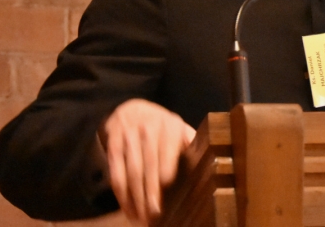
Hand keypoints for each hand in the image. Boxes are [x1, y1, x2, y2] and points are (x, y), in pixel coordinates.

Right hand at [100, 99, 195, 224]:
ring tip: (141, 218)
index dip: (165, 170)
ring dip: (135, 198)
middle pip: (148, 165)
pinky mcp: (113, 145)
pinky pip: (116, 173)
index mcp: (171, 126)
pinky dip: (121, 194)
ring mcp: (128, 135)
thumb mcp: (179, 129)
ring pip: (131, 172)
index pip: (167, 150)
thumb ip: (192, 143)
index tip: (167, 189)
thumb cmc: (163, 127)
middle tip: (154, 215)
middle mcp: (148, 128)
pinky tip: (128, 209)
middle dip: (150, 192)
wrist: (132, 109)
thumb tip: (211, 161)